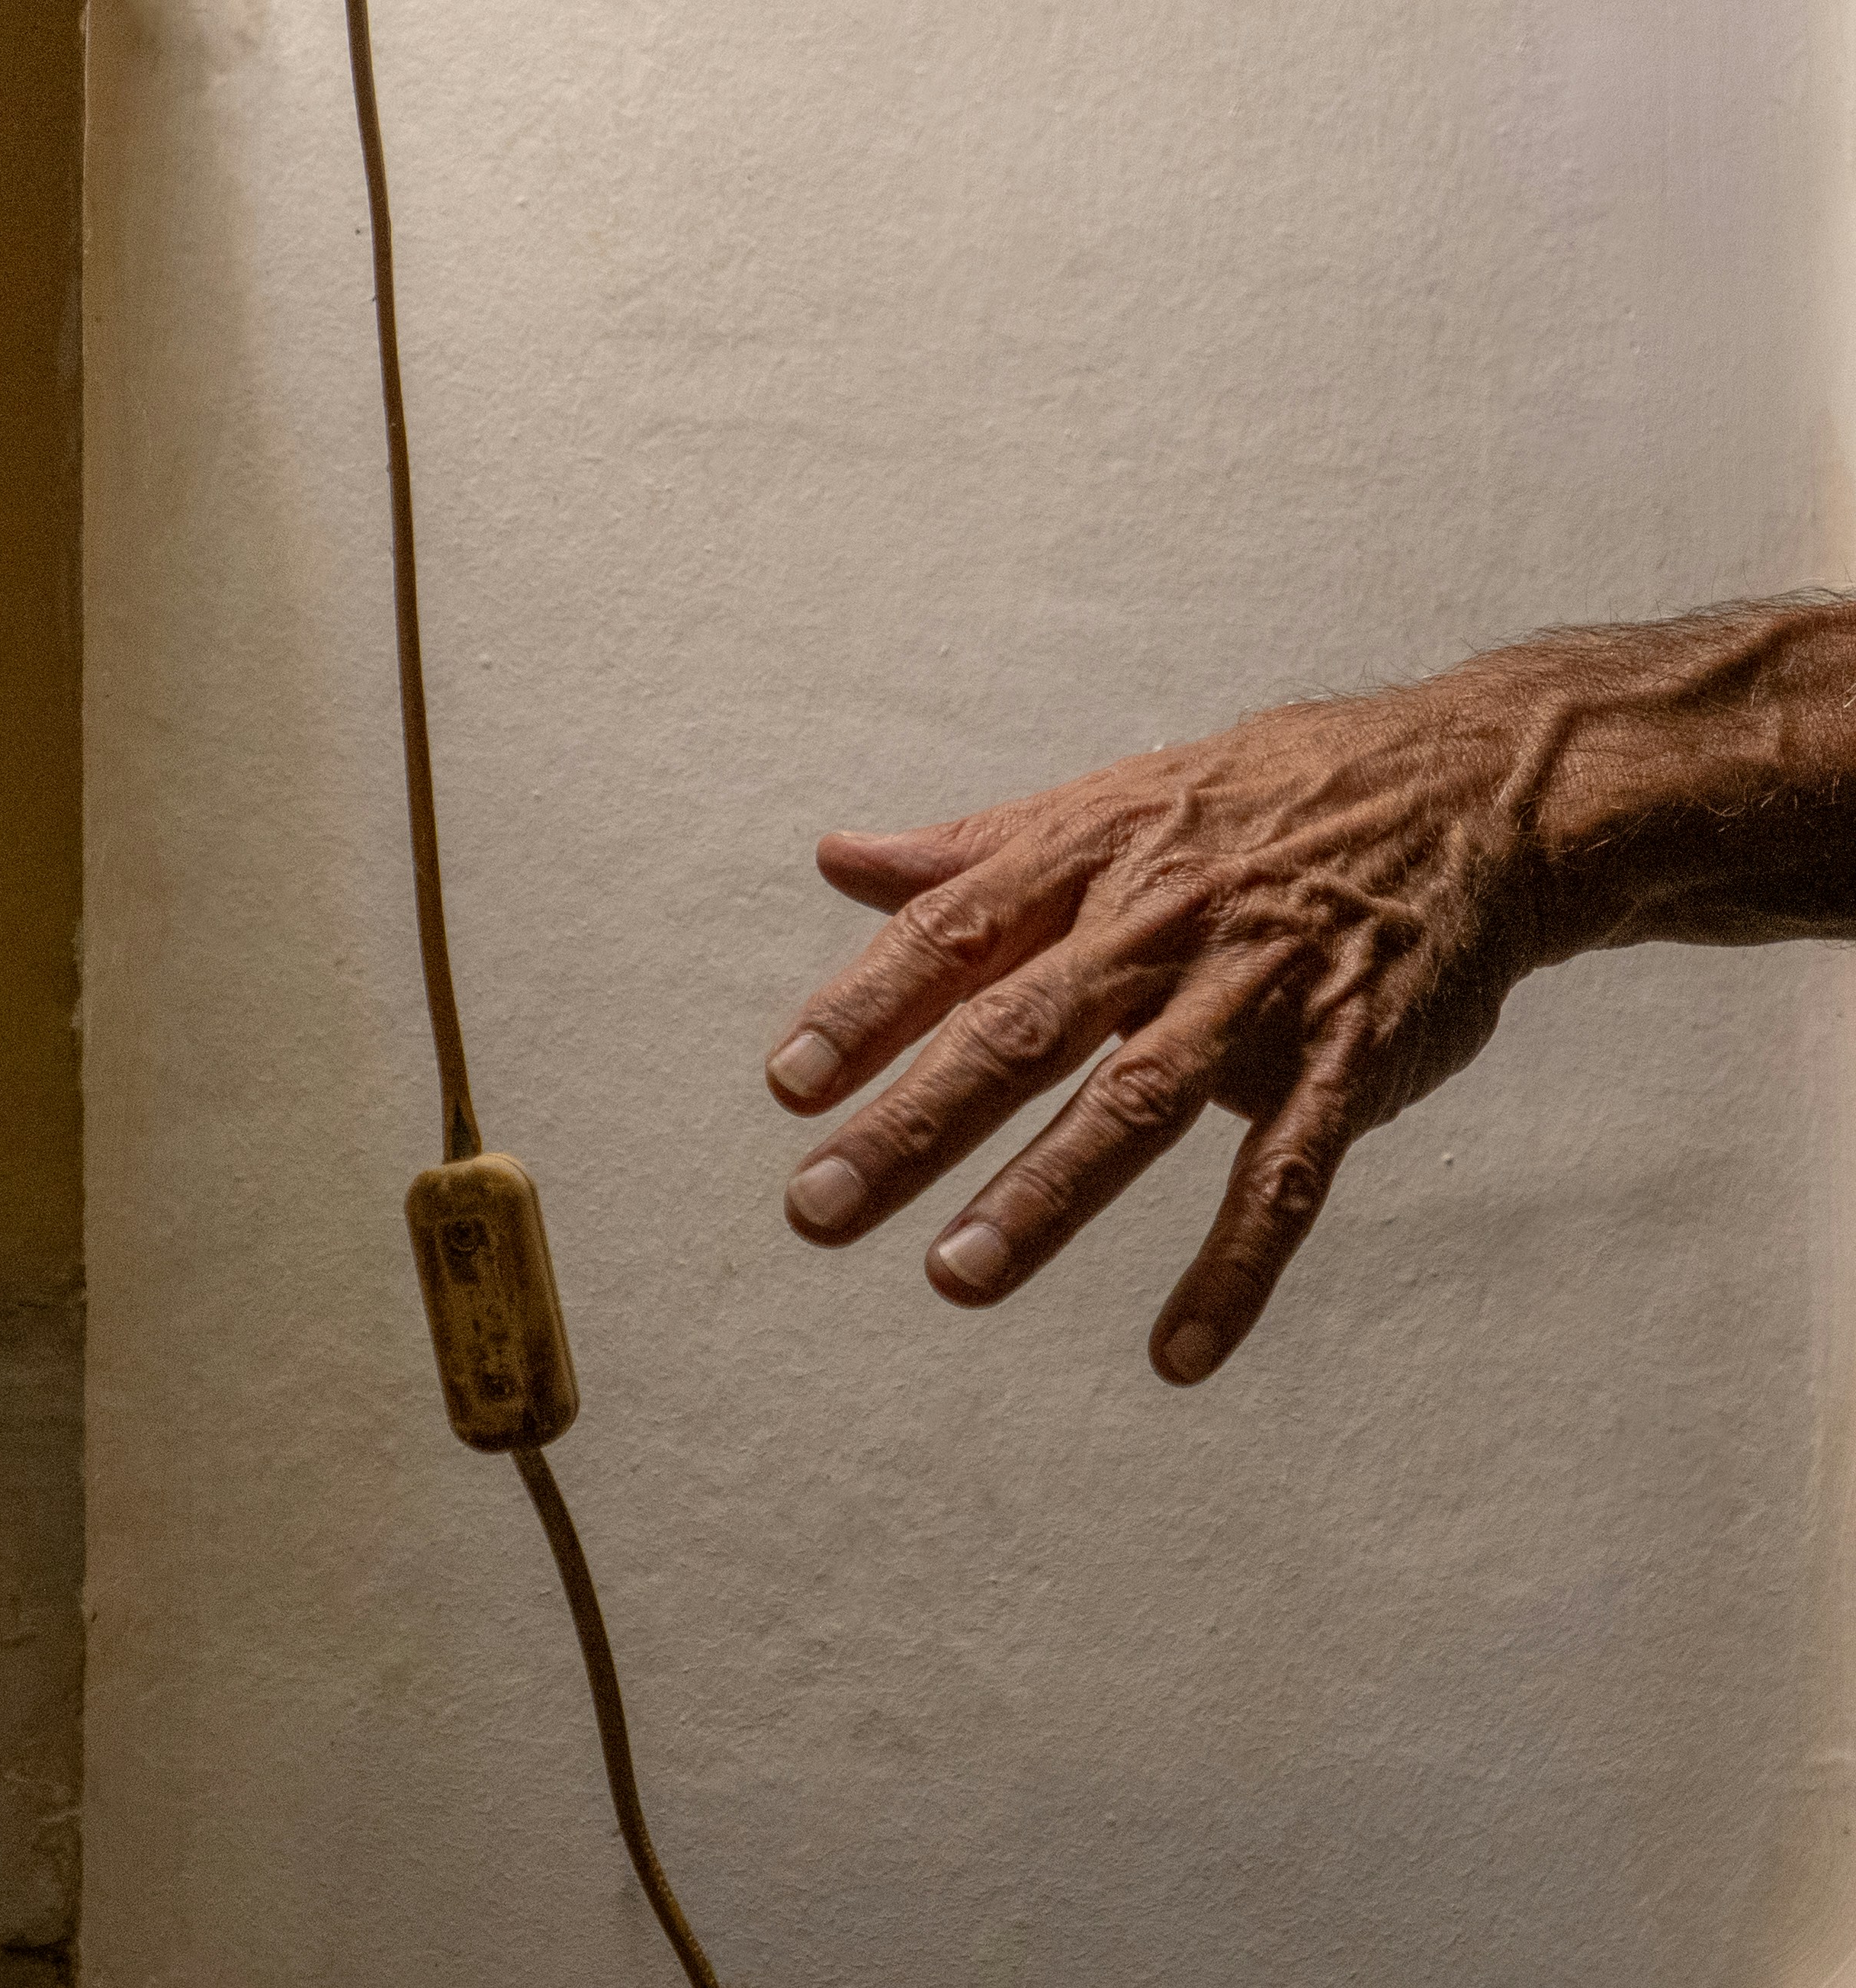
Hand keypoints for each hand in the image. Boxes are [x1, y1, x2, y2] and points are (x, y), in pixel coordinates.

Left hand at [766, 679, 1545, 1383]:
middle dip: (913, 1120)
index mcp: (1090, 857)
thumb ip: (973, 851)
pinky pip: (1289, 1171)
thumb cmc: (1262, 804)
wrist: (1474, 786)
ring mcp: (1259, 990)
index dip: (868, 1006)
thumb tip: (838, 858)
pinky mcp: (1352, 1055)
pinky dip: (1239, 1265)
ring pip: (1139, 1099)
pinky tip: (1178, 1354)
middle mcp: (1160, 920)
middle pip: (1020, 1026)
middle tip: (818, 1206)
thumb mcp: (1113, 800)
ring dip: (1046, 1194)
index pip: (954, 932)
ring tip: (956, 1278)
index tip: (789, 1083)